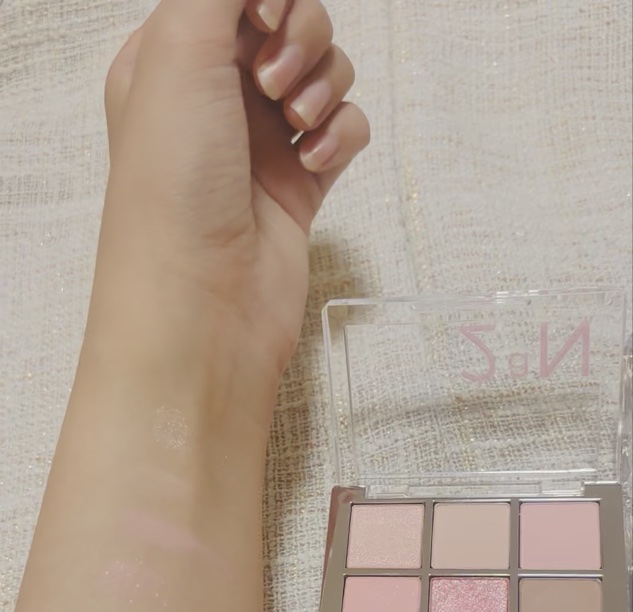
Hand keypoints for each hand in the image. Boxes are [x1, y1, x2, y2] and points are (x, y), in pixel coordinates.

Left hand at [91, 0, 369, 428]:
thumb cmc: (173, 189)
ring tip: (297, 126)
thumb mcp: (177, 51)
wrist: (203, 305)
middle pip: (289, 22)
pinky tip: (318, 162)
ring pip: (325, 73)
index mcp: (169, 59)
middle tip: (276, 82)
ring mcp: (261, 144)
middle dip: (301, 36)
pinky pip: (346, 130)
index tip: (266, 16)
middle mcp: (215, 97)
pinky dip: (343, 137)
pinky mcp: (301, 187)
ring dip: (324, 86)